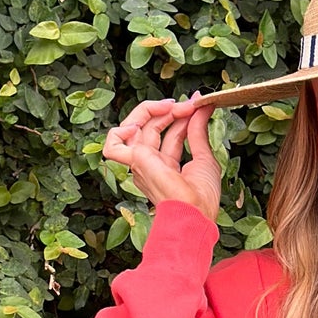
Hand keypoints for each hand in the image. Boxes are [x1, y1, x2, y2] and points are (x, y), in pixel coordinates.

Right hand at [102, 92, 222, 218]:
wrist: (195, 212)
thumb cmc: (201, 197)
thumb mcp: (204, 155)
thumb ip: (199, 129)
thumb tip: (202, 106)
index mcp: (167, 166)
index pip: (169, 133)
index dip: (182, 117)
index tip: (197, 105)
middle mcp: (151, 164)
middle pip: (152, 127)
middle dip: (171, 112)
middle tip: (189, 105)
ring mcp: (141, 163)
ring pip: (133, 127)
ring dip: (153, 110)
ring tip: (173, 107)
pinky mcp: (135, 161)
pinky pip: (112, 145)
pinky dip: (120, 131)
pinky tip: (137, 125)